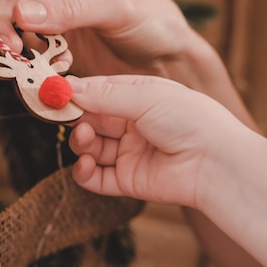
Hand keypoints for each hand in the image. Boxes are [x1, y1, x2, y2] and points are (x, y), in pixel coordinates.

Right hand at [0, 0, 198, 78]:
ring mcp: (46, 3)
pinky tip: (32, 61)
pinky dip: (14, 49)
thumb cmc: (153, 21)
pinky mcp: (46, 32)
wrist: (165, 59)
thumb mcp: (117, 10)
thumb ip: (70, 10)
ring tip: (14, 53)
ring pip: (1, 9)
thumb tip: (19, 13)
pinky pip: (15, 36)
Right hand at [65, 74, 254, 208]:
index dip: (75, 93)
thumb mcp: (144, 95)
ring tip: (83, 140)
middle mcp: (132, 124)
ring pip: (90, 148)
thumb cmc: (189, 119)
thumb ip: (103, 93)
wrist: (215, 163)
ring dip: (79, 143)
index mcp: (138, 97)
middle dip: (75, 119)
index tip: (52, 92)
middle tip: (59, 117)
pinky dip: (84, 172)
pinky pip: (96, 178)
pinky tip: (84, 164)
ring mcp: (130, 152)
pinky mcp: (129, 180)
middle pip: (90, 120)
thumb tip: (67, 86)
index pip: (97, 92)